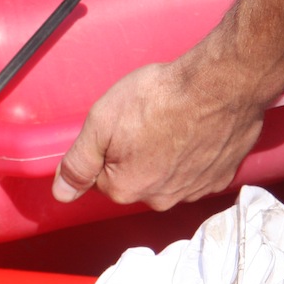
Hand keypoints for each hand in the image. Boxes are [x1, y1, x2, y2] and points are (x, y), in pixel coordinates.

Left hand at [52, 59, 267, 210]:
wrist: (221, 84)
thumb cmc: (161, 97)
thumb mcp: (102, 122)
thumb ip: (78, 163)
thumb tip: (62, 193)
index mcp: (126, 189)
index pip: (102, 177)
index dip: (107, 147)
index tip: (120, 126)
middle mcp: (161, 200)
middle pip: (136, 179)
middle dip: (137, 154)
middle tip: (148, 120)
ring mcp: (194, 191)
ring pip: (168, 176)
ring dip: (167, 155)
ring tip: (173, 122)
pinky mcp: (220, 177)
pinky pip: (197, 171)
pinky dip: (195, 155)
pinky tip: (196, 130)